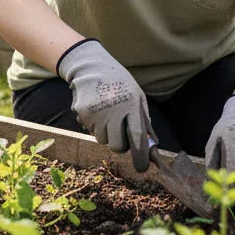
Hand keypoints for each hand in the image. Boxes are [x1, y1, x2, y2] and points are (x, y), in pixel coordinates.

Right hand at [57, 38, 156, 171]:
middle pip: (116, 145)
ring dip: (106, 133)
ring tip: (107, 113)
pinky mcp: (82, 112)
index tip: (142, 167)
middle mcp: (114, 109)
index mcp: (131, 104)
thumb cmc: (119, 83)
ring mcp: (96, 111)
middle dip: (119, 144)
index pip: (137, 136)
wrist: (91, 66)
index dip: (140, 155)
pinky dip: (93, 124)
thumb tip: (152, 145)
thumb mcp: (137, 95)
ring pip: (102, 139)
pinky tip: (96, 108)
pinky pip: (89, 130)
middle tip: (120, 133)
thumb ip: (144, 120)